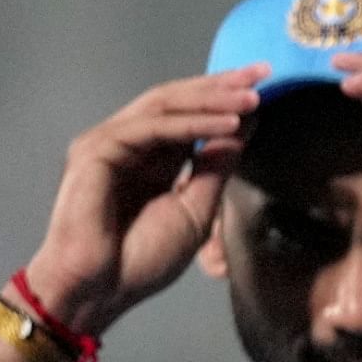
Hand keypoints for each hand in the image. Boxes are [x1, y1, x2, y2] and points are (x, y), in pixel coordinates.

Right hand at [20, 67, 265, 335]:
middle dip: (220, 87)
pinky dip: (192, 124)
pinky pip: (153, 128)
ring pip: (164, 106)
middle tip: (261, 73)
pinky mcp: (97, 149)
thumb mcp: (196, 209)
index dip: (223, 101)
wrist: (101, 288)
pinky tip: (226, 125)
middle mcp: (128, 143)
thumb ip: (215, 167)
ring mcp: (109, 143)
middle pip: (176, 101)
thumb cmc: (141, 260)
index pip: (188, 117)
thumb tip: (242, 129)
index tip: (264, 89)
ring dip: (211, 100)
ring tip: (252, 98)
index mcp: (150, 158)